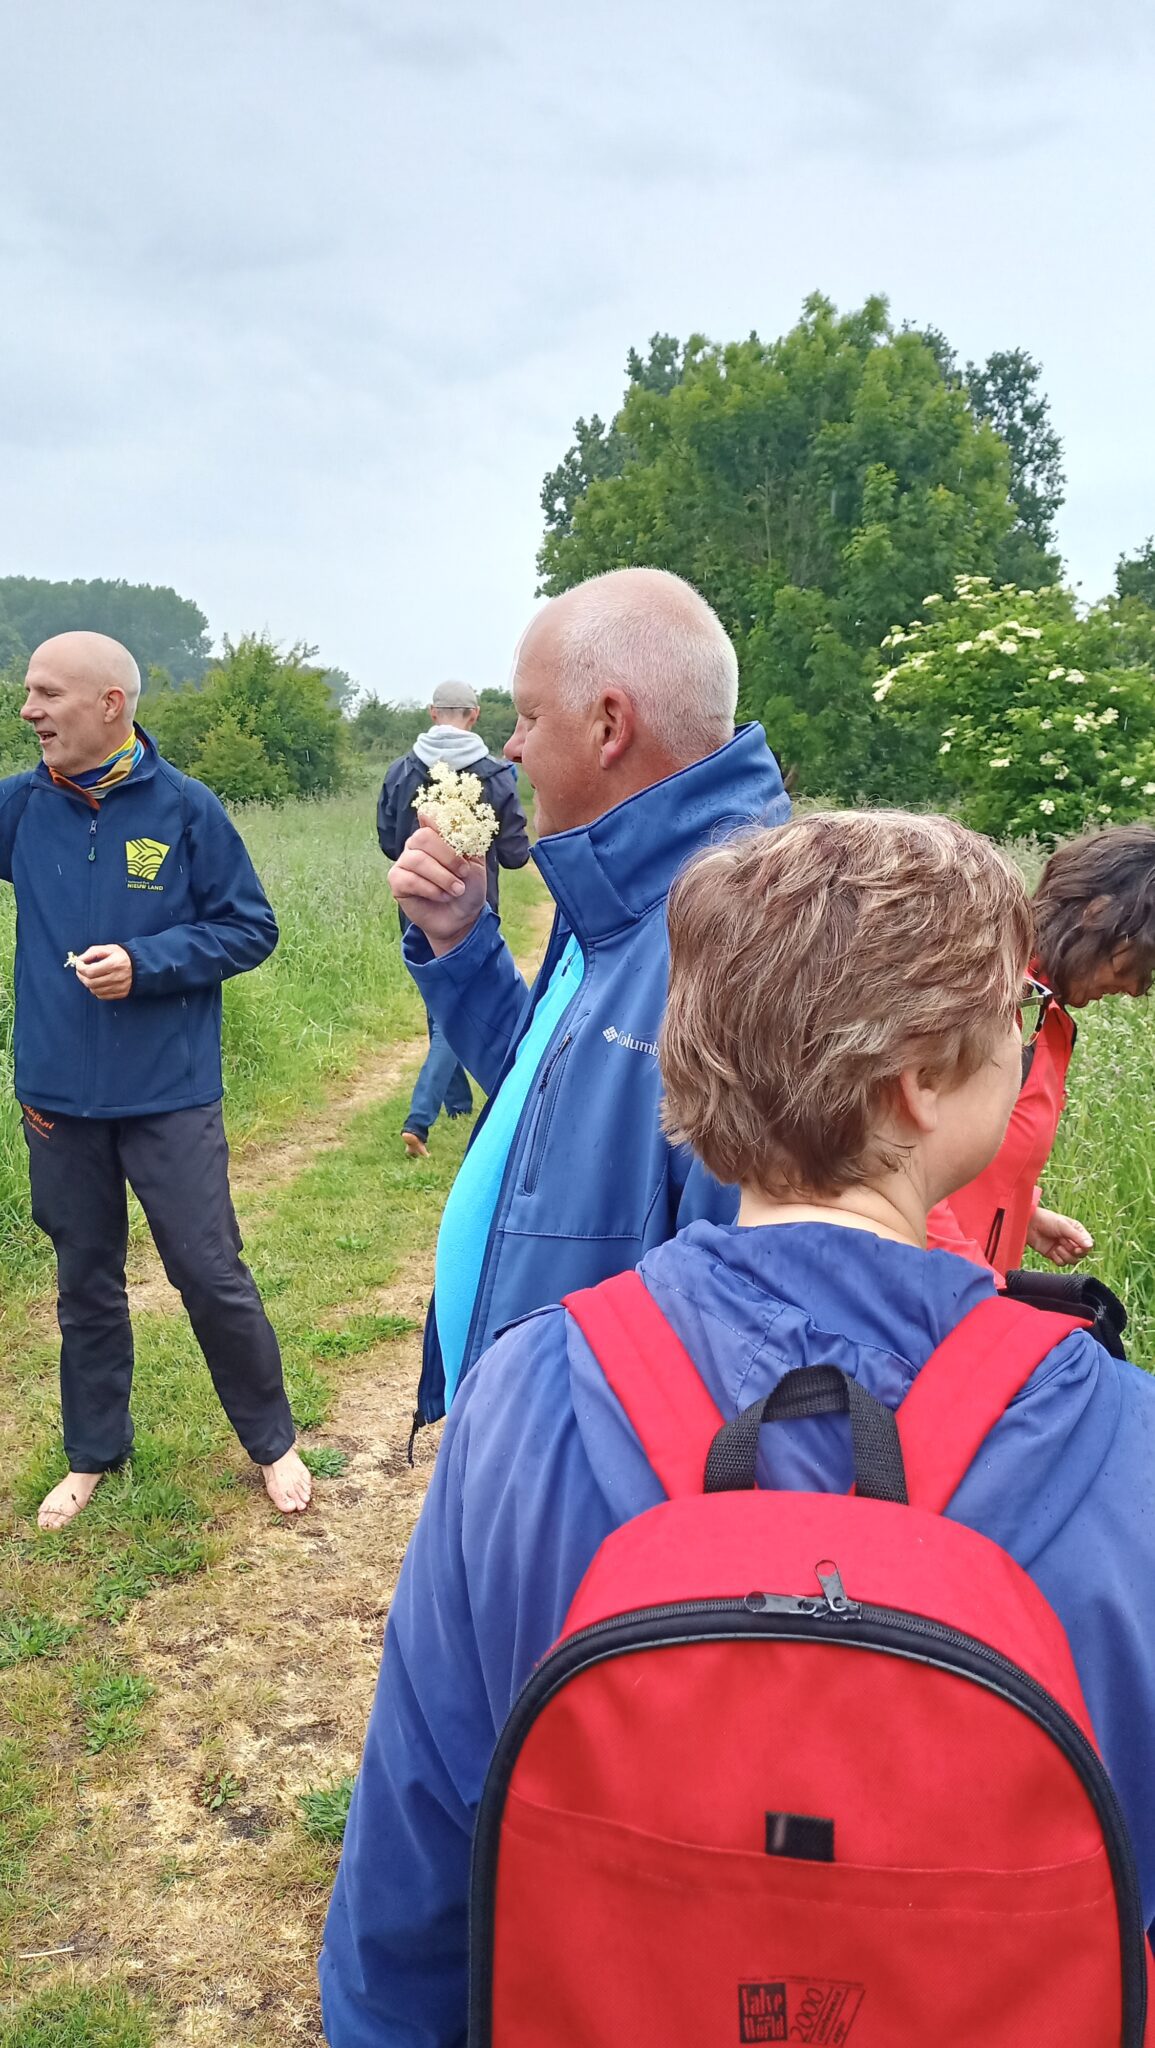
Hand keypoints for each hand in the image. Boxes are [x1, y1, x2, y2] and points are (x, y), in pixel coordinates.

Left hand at [74, 944, 133, 1000]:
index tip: (79, 963)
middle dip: (81, 976)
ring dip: (88, 984)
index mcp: (114, 964)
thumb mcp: (109, 948)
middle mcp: (117, 977)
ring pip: (95, 990)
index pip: (90, 971)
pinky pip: (102, 996)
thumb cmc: (123, 955)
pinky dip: (96, 990)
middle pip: (90, 982)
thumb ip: (93, 952)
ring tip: (89, 976)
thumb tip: (79, 960)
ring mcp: (119, 987)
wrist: (142, 965)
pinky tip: (98, 983)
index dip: (80, 968)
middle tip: (81, 971)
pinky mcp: (121, 993)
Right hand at [389, 821, 487, 955]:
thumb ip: (469, 839)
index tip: (458, 837)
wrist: (461, 917)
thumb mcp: (476, 861)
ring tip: (457, 890)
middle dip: (448, 856)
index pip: (430, 815)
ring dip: (442, 877)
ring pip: (417, 860)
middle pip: (423, 837)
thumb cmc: (468, 886)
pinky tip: (442, 896)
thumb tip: (460, 818)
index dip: (441, 821)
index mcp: (435, 834)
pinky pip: (410, 880)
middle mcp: (416, 844)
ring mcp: (404, 862)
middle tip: (464, 873)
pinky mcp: (397, 881)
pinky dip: (431, 890)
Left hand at [1026, 1206, 1093, 1265]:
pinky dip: (1057, 1258)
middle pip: (1081, 1254)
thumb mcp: (1064, 1226)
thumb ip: (1077, 1237)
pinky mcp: (1054, 1255)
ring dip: (1065, 1255)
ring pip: (1072, 1260)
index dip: (1084, 1248)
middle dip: (1073, 1251)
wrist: (1029, 1225)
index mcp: (1077, 1231)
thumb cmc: (1047, 1220)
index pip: (1087, 1245)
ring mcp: (1063, 1249)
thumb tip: (1090, 1246)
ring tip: (1057, 1246)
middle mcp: (1072, 1241)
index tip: (1077, 1247)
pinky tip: (1052, 1251)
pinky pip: (1062, 1263)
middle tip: (1063, 1244)